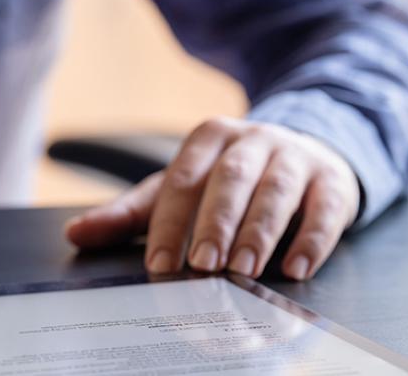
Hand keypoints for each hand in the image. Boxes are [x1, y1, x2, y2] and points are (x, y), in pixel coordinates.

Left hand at [67, 117, 359, 279]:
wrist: (305, 156)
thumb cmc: (231, 181)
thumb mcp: (180, 190)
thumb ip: (131, 214)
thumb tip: (75, 234)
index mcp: (209, 138)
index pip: (184, 179)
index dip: (171, 223)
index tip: (161, 265)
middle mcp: (254, 140)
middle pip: (232, 179)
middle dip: (217, 223)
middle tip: (204, 264)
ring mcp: (296, 158)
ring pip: (277, 191)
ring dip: (260, 231)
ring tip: (245, 269)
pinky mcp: (332, 181)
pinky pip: (325, 209)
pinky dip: (312, 240)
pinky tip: (297, 268)